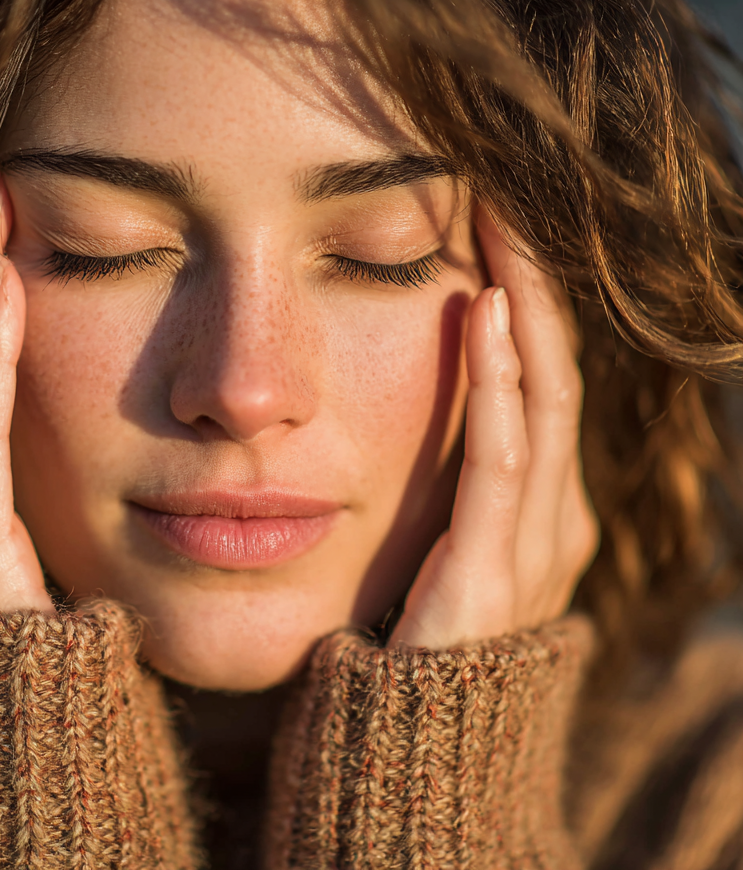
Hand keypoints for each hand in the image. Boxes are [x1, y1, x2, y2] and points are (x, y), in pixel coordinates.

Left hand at [390, 213, 597, 649]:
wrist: (401, 759)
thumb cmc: (402, 644)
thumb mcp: (436, 551)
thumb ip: (445, 490)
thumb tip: (418, 420)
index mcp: (541, 514)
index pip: (542, 381)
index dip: (527, 299)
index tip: (490, 224)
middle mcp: (555, 523)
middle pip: (554, 374)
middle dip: (532, 282)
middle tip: (505, 196)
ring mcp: (535, 548)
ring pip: (542, 400)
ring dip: (523, 307)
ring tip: (500, 224)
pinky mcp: (493, 571)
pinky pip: (502, 458)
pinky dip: (500, 383)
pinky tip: (487, 313)